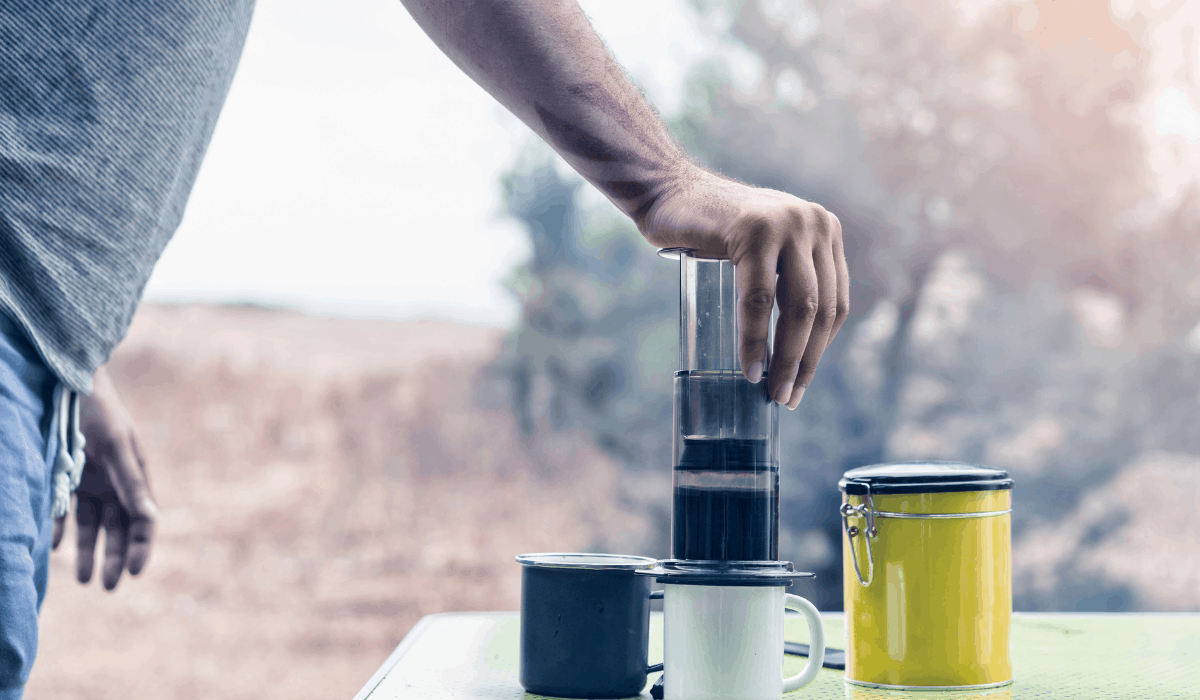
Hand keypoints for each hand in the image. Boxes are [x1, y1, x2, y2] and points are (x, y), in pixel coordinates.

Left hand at [52, 367, 158, 590]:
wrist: (66, 382)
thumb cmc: (98, 412)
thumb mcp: (115, 448)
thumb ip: (131, 484)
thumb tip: (150, 519)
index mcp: (135, 476)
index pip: (143, 520)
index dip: (140, 547)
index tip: (131, 573)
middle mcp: (115, 483)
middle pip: (118, 528)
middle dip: (114, 557)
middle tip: (106, 586)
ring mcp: (90, 481)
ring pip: (92, 525)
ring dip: (88, 550)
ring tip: (83, 578)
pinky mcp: (65, 478)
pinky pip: (64, 511)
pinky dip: (61, 528)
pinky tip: (56, 546)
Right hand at [639, 168, 849, 408]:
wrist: (668, 192)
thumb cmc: (709, 231)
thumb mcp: (764, 251)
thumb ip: (786, 279)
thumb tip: (793, 353)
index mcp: (824, 231)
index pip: (835, 303)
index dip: (820, 350)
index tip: (800, 383)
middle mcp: (815, 224)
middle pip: (821, 309)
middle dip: (805, 361)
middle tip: (786, 397)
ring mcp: (789, 223)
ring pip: (798, 307)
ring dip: (786, 357)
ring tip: (772, 389)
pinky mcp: (756, 230)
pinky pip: (760, 297)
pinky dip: (755, 338)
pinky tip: (751, 366)